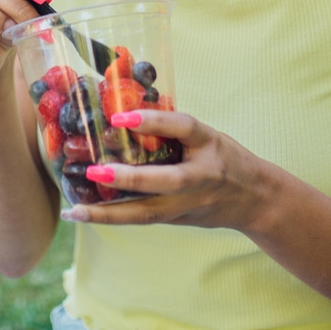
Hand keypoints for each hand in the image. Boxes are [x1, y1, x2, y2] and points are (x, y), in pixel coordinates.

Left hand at [62, 108, 269, 231]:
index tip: (121, 115)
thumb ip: (172, 128)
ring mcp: (189, 204)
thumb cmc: (224, 157)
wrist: (254, 199)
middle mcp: (201, 176)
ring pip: (147, 212)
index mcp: (209, 144)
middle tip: (94, 168)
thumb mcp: (206, 135)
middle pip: (164, 181)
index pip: (183, 127)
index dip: (153, 120)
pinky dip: (113, 217)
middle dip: (128, 178)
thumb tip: (126, 109)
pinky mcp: (177, 220)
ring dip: (108, 212)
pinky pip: (142, 219)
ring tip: (75, 209)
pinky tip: (85, 214)